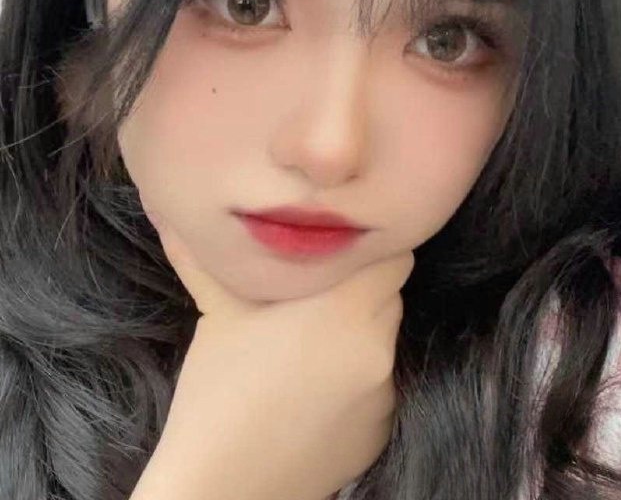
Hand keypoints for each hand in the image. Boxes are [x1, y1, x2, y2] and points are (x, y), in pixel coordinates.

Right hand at [138, 208, 414, 499]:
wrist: (226, 490)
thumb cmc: (218, 392)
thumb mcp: (218, 312)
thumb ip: (208, 255)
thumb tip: (168, 208)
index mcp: (345, 306)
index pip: (390, 254)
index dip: (362, 248)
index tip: (331, 253)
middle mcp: (378, 343)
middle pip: (389, 290)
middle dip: (358, 283)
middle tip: (312, 293)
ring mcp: (387, 388)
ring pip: (385, 331)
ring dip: (359, 324)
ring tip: (308, 340)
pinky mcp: (386, 423)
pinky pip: (381, 375)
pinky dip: (358, 369)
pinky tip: (315, 385)